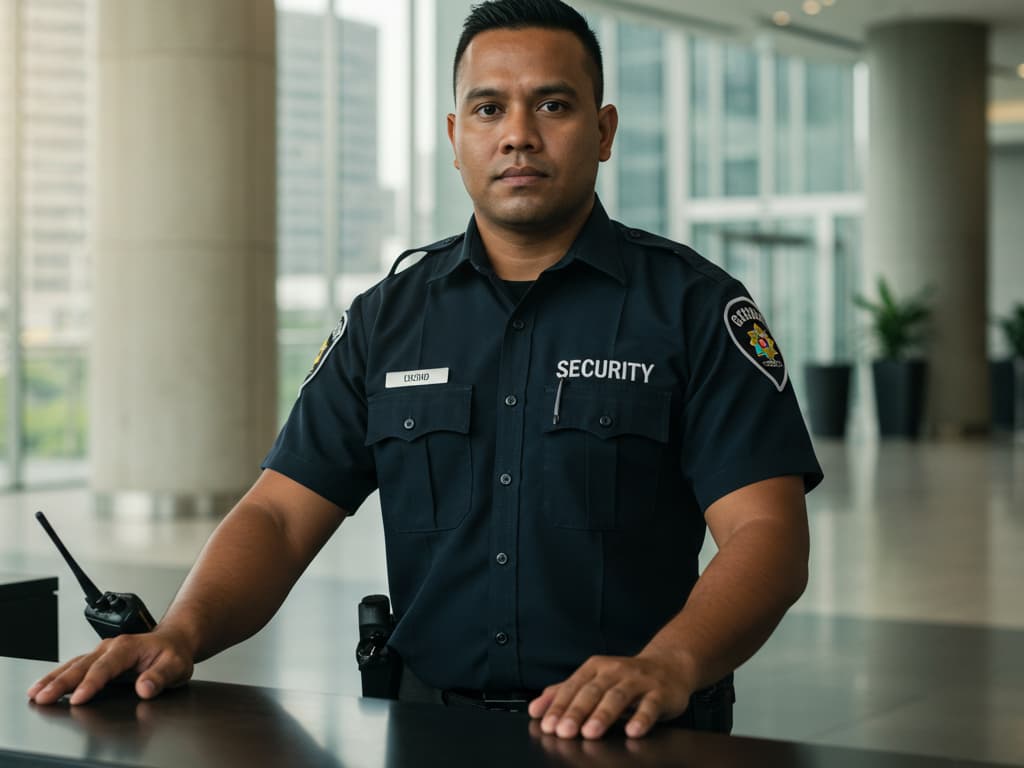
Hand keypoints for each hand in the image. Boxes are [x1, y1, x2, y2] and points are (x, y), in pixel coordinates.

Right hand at [27, 627, 194, 705]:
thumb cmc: (173, 654)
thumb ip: (160, 677)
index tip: (78, 698)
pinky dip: (58, 676)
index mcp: (129, 646)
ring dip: (54, 679)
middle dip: (61, 682)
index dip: (91, 683)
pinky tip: (45, 687)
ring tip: (36, 693)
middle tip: (43, 697)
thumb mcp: (176, 666)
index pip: (106, 667)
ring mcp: (102, 652)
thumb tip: (145, 688)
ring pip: (74, 664)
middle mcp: (111, 646)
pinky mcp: (97, 659)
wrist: (173, 641)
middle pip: (82, 665)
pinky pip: (75, 666)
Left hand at [527, 652, 692, 739]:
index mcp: (595, 667)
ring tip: (590, 732)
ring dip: (603, 715)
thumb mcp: (593, 680)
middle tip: (564, 731)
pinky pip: (650, 706)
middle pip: (593, 691)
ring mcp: (638, 680)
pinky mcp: (660, 693)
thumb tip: (535, 709)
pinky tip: (633, 731)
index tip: (548, 724)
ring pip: (618, 696)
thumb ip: (564, 692)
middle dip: (577, 711)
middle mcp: (615, 671)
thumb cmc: (625, 677)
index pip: (573, 686)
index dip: (559, 706)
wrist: (668, 665)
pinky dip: (641, 718)